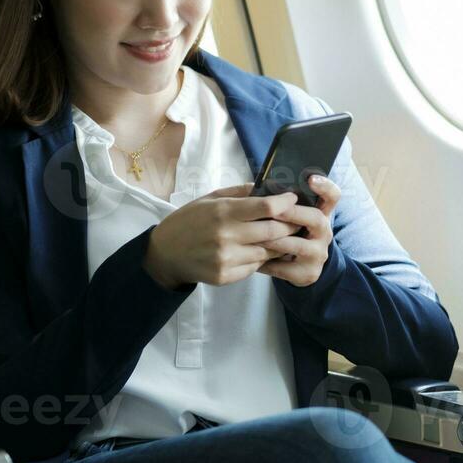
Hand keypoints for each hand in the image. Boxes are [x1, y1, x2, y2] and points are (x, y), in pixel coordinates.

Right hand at [143, 183, 300, 289]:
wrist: (165, 254)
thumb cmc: (188, 221)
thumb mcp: (209, 199)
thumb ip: (239, 192)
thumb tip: (267, 186)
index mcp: (222, 212)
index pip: (266, 207)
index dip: (285, 202)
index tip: (293, 199)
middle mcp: (226, 236)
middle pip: (274, 231)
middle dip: (290, 225)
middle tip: (297, 220)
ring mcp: (226, 258)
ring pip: (268, 252)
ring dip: (279, 244)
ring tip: (283, 236)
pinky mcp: (225, 276)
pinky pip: (255, 267)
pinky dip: (261, 258)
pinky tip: (260, 251)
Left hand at [257, 174, 340, 286]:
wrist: (299, 267)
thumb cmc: (289, 235)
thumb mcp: (290, 218)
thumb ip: (281, 204)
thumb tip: (258, 188)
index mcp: (321, 214)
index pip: (332, 196)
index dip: (325, 186)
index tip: (310, 179)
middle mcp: (324, 232)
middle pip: (316, 218)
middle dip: (293, 213)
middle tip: (273, 210)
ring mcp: (318, 254)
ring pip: (298, 245)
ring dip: (275, 240)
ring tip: (256, 236)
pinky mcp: (309, 273)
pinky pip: (285, 267)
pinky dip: (268, 263)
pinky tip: (253, 259)